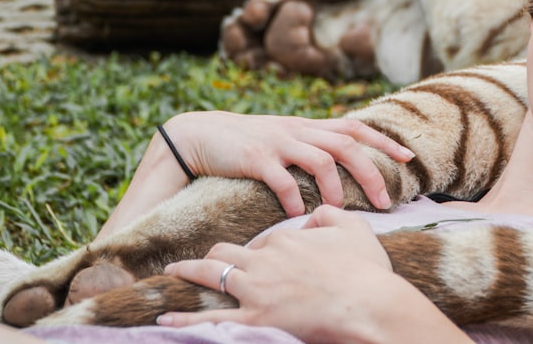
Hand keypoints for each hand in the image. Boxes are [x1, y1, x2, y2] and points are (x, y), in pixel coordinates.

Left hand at [159, 206, 470, 343]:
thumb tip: (315, 215)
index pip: (264, 238)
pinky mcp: (255, 318)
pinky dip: (185, 318)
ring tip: (173, 273)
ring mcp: (256, 290)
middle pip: (227, 251)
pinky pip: (211, 317)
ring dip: (189, 272)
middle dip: (213, 253)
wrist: (367, 303)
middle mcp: (264, 260)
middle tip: (203, 257)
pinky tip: (166, 317)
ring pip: (211, 274)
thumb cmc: (365, 269)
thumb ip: (331, 215)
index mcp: (286, 238)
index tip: (266, 257)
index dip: (264, 248)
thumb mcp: (354, 227)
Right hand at [164, 111, 413, 212]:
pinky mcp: (254, 157)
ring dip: (333, 187)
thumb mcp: (285, 139)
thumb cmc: (247, 144)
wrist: (199, 134)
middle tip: (383, 201)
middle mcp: (298, 131)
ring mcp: (277, 143)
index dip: (383, 141)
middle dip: (370, 172)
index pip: (355, 128)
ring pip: (319, 159)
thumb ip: (311, 147)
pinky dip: (292, 197)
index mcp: (308, 128)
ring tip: (337, 211)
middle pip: (346, 144)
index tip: (408, 157)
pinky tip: (296, 215)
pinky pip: (280, 178)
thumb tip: (343, 165)